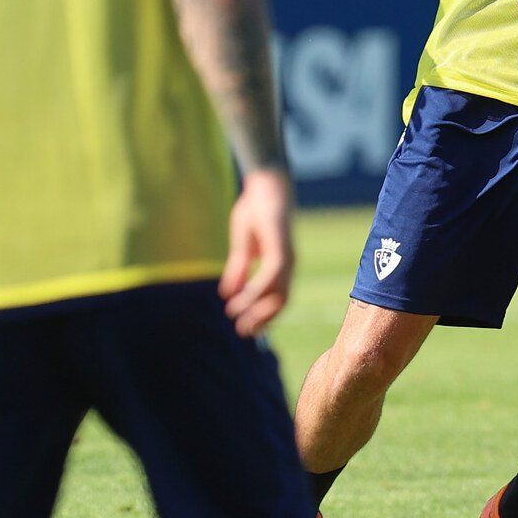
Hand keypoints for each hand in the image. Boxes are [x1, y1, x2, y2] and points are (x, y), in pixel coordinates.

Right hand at [220, 168, 293, 336]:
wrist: (265, 184)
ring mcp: (287, 256)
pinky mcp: (280, 247)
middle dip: (261, 320)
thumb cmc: (255, 210)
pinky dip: (256, 290)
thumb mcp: (243, 246)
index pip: (277, 298)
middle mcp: (288, 264)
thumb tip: (228, 294)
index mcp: (281, 265)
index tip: (245, 328)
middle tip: (242, 333)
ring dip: (257, 310)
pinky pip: (271, 275)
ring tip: (238, 320)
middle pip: (280, 302)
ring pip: (278, 293)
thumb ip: (238, 269)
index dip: (262, 315)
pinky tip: (240, 299)